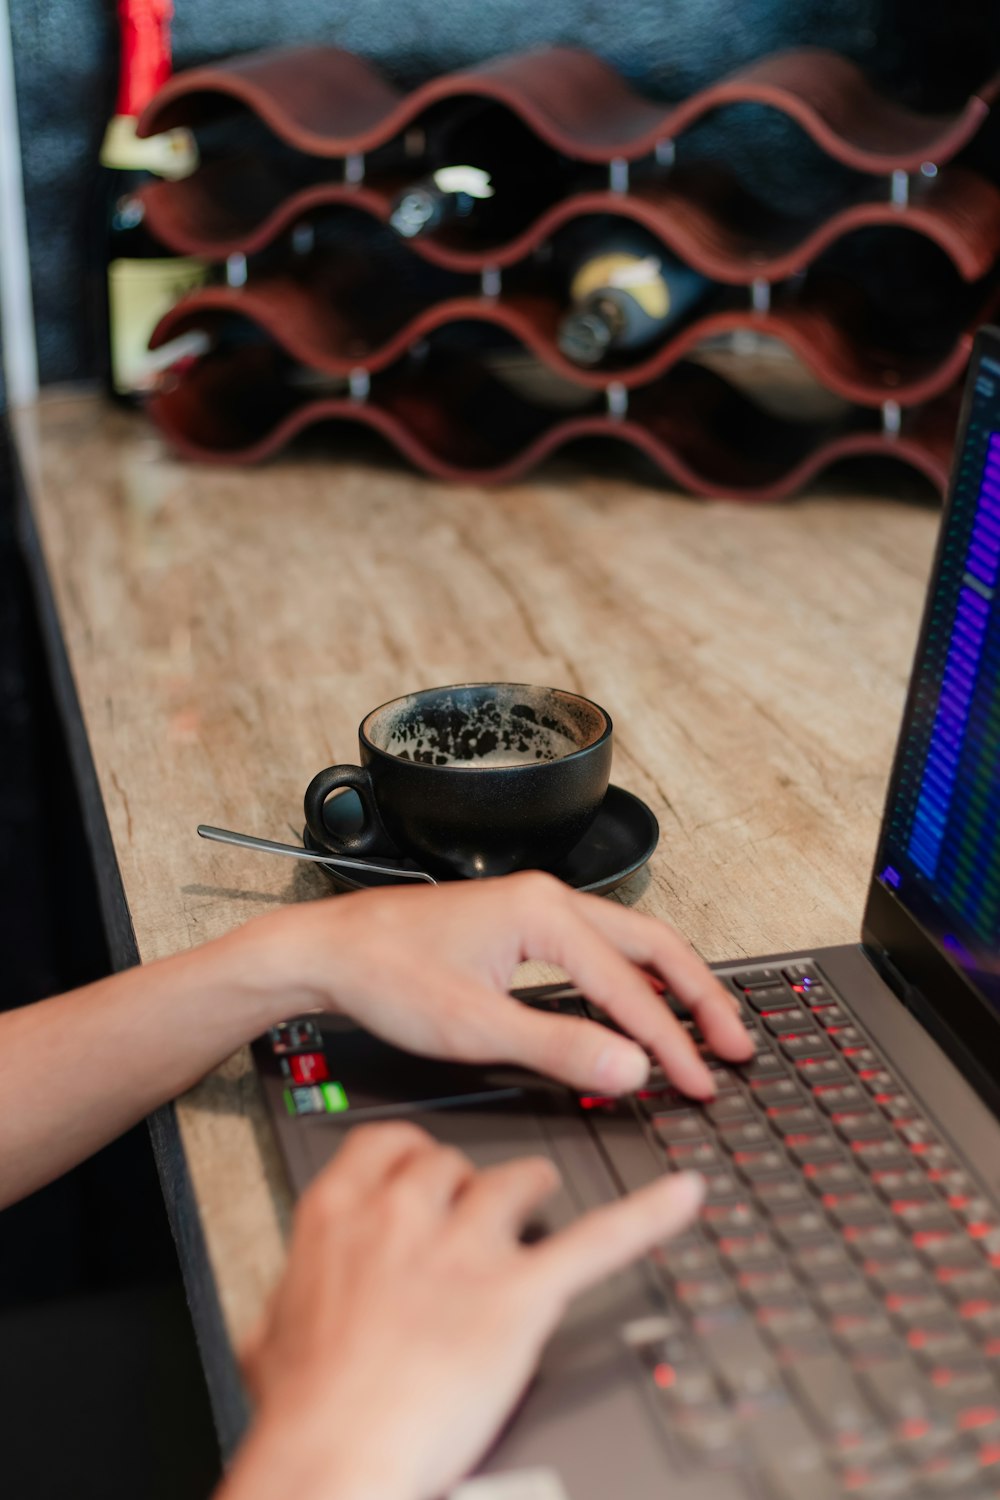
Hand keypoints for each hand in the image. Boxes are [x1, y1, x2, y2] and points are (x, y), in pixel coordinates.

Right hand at [230, 1123, 704, 1499]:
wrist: (332, 1456)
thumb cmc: (301, 1409)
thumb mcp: (270, 1336)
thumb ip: (288, 1303)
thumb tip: (277, 1319)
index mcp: (341, 1213)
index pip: (391, 1144)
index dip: (416, 1158)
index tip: (426, 1168)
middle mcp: (407, 1214)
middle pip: (456, 1163)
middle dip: (470, 1186)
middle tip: (479, 1215)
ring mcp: (468, 1249)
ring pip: (516, 1182)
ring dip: (531, 1190)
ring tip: (543, 1196)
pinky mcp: (520, 1295)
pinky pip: (595, 1240)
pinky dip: (646, 1217)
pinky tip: (682, 1196)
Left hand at [243, 873, 752, 1099]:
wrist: (328, 950)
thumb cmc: (385, 973)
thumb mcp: (473, 1026)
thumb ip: (558, 1048)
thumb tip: (631, 1067)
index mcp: (544, 913)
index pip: (630, 986)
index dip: (673, 1041)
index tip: (703, 1081)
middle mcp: (548, 900)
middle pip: (653, 945)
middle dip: (700, 998)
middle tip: (736, 1046)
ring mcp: (536, 909)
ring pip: (630, 945)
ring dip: (671, 987)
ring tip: (707, 1030)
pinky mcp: (522, 925)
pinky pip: (600, 951)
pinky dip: (633, 982)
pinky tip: (642, 1009)